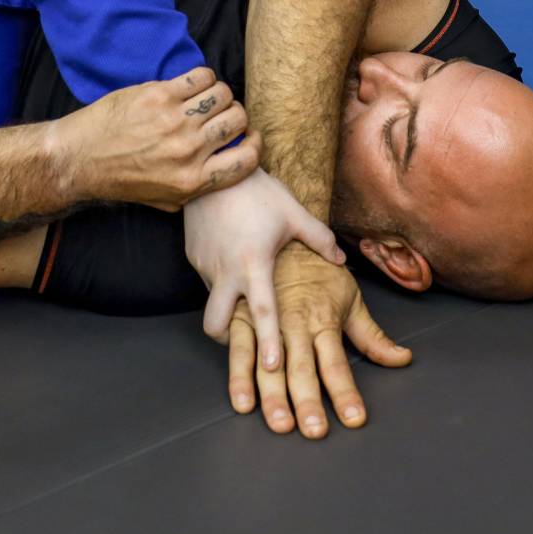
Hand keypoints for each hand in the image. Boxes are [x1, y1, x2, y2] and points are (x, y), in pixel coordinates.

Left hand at [57, 67, 258, 211]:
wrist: (80, 159)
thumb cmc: (123, 180)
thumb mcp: (167, 201)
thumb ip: (202, 187)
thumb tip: (233, 163)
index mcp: (193, 181)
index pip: (248, 158)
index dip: (254, 143)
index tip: (248, 136)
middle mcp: (188, 151)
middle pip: (237, 120)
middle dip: (234, 115)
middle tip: (220, 115)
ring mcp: (174, 121)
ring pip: (223, 94)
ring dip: (219, 95)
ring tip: (205, 99)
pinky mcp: (158, 95)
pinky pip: (201, 76)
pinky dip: (203, 77)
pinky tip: (192, 86)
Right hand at [184, 169, 343, 369]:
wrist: (215, 166)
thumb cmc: (258, 190)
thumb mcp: (293, 213)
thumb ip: (319, 239)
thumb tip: (340, 260)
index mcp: (254, 263)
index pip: (262, 312)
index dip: (270, 341)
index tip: (275, 366)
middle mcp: (226, 271)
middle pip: (217, 324)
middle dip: (226, 343)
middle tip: (243, 349)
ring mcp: (205, 265)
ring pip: (211, 301)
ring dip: (225, 310)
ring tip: (241, 305)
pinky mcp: (192, 255)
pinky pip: (206, 279)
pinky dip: (217, 283)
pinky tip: (230, 267)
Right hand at [227, 246, 410, 437]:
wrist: (276, 223)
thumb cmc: (316, 265)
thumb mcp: (350, 296)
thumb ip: (372, 334)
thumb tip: (404, 359)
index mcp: (321, 318)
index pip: (335, 363)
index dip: (345, 393)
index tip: (354, 419)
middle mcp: (293, 322)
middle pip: (301, 369)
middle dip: (308, 402)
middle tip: (314, 430)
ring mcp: (265, 320)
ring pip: (266, 365)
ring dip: (272, 396)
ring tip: (279, 424)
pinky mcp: (241, 316)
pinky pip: (237, 349)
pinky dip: (237, 375)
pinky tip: (241, 401)